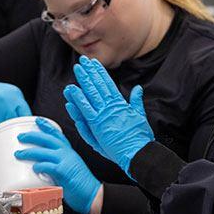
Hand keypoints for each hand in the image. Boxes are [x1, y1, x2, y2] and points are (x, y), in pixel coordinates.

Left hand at [14, 117, 100, 213]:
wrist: (92, 194)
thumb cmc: (80, 185)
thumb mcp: (68, 170)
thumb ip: (55, 167)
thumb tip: (40, 169)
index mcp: (69, 152)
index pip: (58, 135)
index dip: (47, 127)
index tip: (38, 121)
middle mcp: (68, 154)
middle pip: (49, 139)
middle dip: (33, 136)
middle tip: (21, 136)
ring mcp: (67, 162)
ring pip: (45, 152)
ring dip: (30, 152)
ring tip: (19, 153)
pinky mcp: (65, 172)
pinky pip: (49, 166)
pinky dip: (40, 166)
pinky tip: (34, 168)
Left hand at [63, 56, 153, 176]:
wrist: (137, 152)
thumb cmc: (140, 137)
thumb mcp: (140, 115)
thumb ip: (136, 100)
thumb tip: (137, 88)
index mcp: (121, 104)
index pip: (108, 84)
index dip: (100, 73)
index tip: (94, 63)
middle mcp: (112, 107)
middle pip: (98, 86)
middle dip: (90, 73)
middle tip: (82, 61)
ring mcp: (104, 116)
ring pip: (91, 95)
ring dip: (83, 81)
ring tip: (77, 70)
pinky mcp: (98, 126)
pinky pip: (86, 110)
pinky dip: (79, 100)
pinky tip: (72, 90)